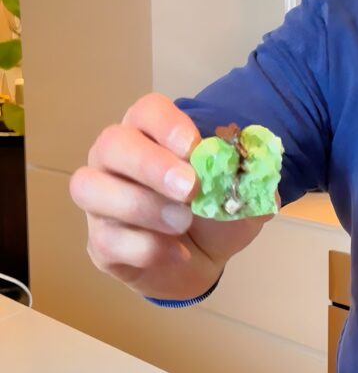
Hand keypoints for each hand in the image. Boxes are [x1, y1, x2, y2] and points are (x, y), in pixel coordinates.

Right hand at [70, 93, 275, 299]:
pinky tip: (177, 253)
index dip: (167, 124)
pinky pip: (107, 239)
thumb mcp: (242, 195)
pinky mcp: (101, 243)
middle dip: (151, 164)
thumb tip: (252, 167)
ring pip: (90, 188)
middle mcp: (116, 161)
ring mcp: (101, 201)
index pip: (146, 112)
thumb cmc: (215, 214)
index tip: (194, 147)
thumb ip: (248, 179)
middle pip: (112, 144)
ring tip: (182, 222)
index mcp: (151, 136)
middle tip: (189, 189)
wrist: (205, 260)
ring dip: (140, 205)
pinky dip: (146, 248)